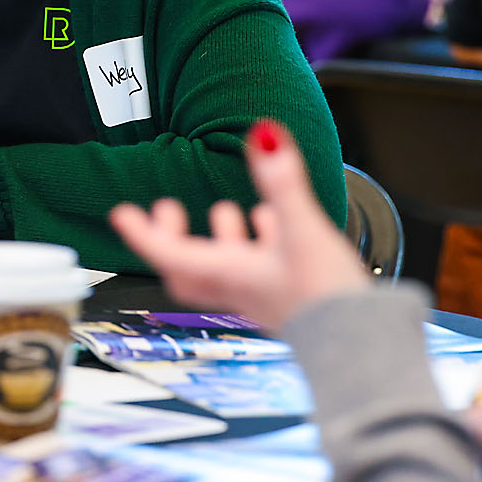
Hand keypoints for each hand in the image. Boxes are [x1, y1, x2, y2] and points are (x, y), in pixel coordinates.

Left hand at [111, 119, 365, 330]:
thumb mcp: (301, 230)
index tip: (121, 215)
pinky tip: (273, 223)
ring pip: (226, 268)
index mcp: (228, 275)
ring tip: (226, 209)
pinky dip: (261, 242)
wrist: (360, 346)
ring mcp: (262, 294)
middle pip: (189, 268)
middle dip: (173, 238)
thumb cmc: (325, 297)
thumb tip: (264, 135)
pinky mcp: (288, 297)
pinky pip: (262, 268)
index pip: (169, 254)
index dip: (143, 233)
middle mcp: (238, 287)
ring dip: (220, 237)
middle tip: (167, 210)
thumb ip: (282, 181)